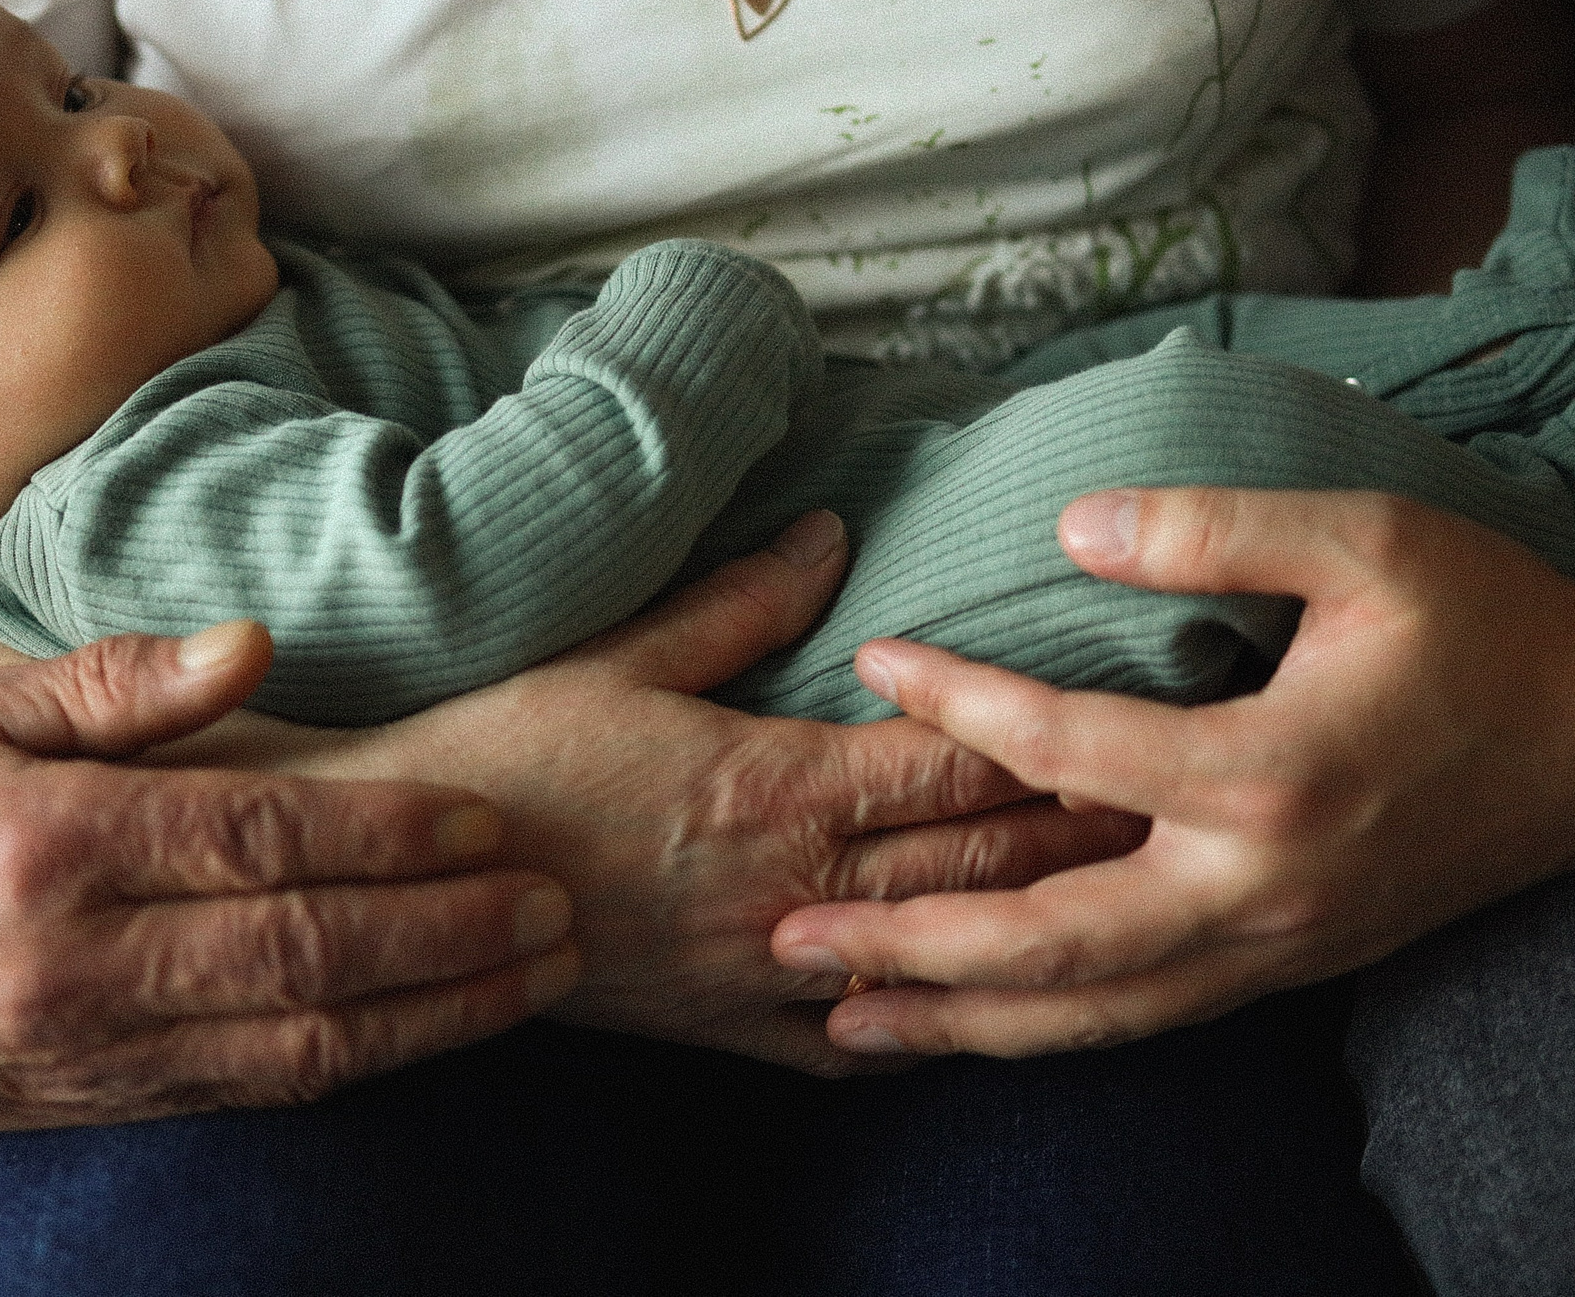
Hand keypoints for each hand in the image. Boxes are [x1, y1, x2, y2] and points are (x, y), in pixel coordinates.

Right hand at [0, 621, 575, 1137]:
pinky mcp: (116, 1104)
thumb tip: (256, 642)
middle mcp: (78, 961)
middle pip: (301, 950)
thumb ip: (120, 681)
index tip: (485, 818)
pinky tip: (448, 1021)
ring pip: (302, 1041)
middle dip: (446, 930)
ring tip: (539, 969)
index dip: (384, 831)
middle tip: (554, 902)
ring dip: (440, 1011)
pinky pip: (267, 1088)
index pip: (253, 838)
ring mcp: (98, 1050)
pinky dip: (370, 1057)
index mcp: (47, 844)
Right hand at [260, 511, 1149, 1075]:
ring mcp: (761, 966)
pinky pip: (846, 1043)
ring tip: (1127, 900)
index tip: (1129, 711)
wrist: (396, 876)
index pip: (948, 759)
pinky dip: (924, 1028)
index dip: (1046, 736)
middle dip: (1078, 830)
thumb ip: (739, 599)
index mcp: (774, 781)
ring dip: (1032, 924)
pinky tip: (983, 1017)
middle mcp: (790, 884)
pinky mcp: (722, 1025)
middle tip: (1178, 803)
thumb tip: (834, 532)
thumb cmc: (503, 748)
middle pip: (970, 858)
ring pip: (935, 951)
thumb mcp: (617, 653)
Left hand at [771, 487, 1574, 1058]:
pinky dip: (1051, 1030)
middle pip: (1053, 943)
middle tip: (786, 943)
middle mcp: (1259, 889)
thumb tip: (1069, 524)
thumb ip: (1215, 530)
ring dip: (964, 1022)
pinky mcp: (1287, 966)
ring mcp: (1275, 946)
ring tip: (845, 1028)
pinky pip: (1148, 1016)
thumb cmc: (1492, 626)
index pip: (1068, 750)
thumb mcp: (1369, 541)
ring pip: (1095, 1012)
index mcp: (1268, 777)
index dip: (959, 702)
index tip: (872, 657)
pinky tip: (977, 1027)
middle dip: (911, 950)